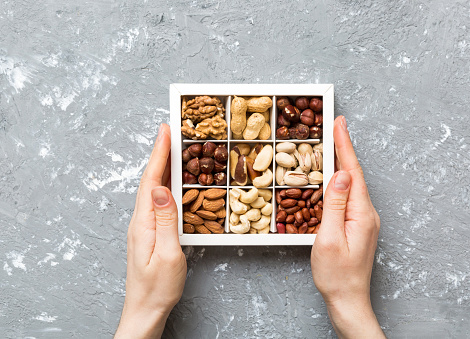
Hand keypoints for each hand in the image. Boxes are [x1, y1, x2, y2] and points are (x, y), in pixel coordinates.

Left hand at [115, 124, 186, 338]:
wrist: (145, 310)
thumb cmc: (158, 287)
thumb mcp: (168, 254)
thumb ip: (166, 221)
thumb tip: (162, 189)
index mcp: (143, 222)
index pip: (151, 180)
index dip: (159, 153)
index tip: (165, 131)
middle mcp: (140, 220)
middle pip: (149, 180)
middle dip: (160, 153)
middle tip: (170, 132)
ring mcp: (143, 226)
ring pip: (152, 189)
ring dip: (161, 167)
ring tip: (172, 149)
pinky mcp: (148, 232)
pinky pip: (156, 200)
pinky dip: (163, 184)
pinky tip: (170, 182)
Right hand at [311, 116, 383, 338]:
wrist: (348, 299)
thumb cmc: (336, 274)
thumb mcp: (328, 238)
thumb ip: (334, 204)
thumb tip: (339, 174)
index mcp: (361, 213)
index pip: (352, 171)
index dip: (345, 145)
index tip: (340, 123)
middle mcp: (367, 213)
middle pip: (354, 173)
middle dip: (344, 147)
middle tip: (336, 124)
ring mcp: (364, 219)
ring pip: (352, 183)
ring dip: (343, 161)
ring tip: (333, 142)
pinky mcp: (358, 224)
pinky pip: (349, 195)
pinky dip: (341, 179)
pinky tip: (334, 174)